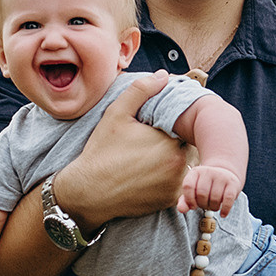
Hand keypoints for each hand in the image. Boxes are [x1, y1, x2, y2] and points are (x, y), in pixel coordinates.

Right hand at [53, 72, 187, 230]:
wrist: (89, 192)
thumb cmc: (102, 151)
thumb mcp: (116, 114)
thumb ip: (141, 91)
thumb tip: (163, 75)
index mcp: (170, 140)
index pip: (184, 125)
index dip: (172, 124)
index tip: (156, 128)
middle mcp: (179, 163)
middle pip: (186, 145)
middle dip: (174, 142)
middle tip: (149, 144)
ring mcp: (176, 184)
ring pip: (184, 164)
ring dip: (173, 160)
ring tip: (148, 160)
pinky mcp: (170, 200)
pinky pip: (178, 184)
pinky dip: (168, 179)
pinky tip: (148, 176)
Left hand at [177, 164, 241, 216]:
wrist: (225, 174)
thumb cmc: (205, 187)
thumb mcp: (193, 191)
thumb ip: (185, 201)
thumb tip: (181, 210)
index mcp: (195, 172)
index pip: (188, 186)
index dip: (189, 199)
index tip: (193, 206)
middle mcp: (208, 171)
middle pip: (202, 194)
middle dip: (202, 205)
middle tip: (205, 206)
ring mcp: (221, 176)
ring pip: (215, 198)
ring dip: (213, 208)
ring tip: (213, 206)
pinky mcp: (232, 183)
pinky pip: (228, 199)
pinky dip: (225, 209)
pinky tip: (223, 214)